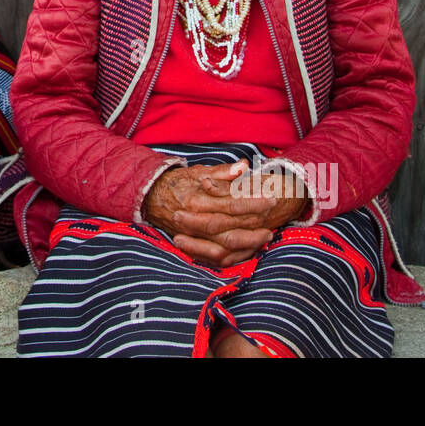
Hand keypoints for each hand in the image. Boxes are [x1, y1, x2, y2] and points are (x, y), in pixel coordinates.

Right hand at [142, 162, 305, 267]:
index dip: (253, 203)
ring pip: (224, 248)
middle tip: (274, 219)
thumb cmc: (177, 182)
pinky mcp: (192, 246)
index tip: (271, 199)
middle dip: (254, 225)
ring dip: (247, 244)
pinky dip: (233, 257)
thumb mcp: (197, 172)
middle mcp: (194, 222)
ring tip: (266, 236)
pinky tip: (249, 250)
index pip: (231, 205)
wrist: (150, 197)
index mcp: (197, 201)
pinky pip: (215, 258)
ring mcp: (192, 237)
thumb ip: (222, 172)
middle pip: (230, 229)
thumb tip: (244, 167)